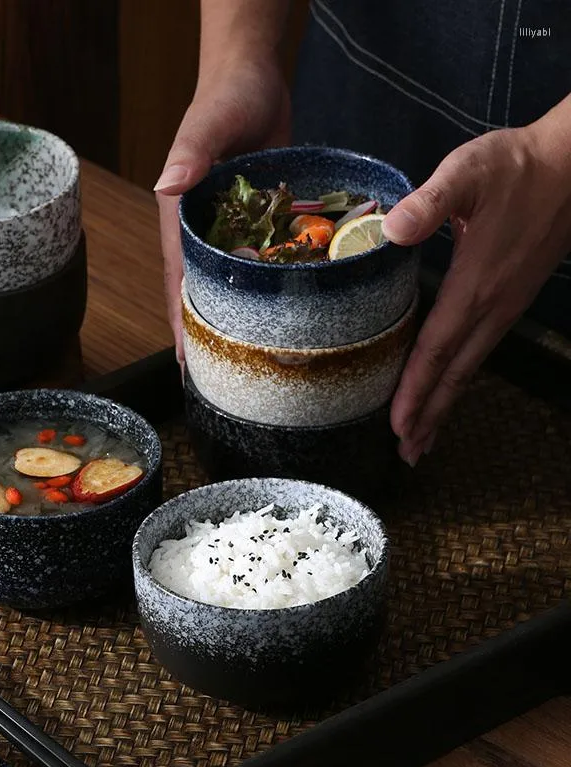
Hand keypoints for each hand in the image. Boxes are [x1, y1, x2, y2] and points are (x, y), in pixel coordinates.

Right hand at [155, 59, 290, 365]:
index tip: (187, 362)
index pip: (176, 280)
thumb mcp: (206, 123)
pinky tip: (285, 312)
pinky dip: (267, 288)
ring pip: (232, 282)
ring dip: (237, 317)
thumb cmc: (225, 97)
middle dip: (207, 333)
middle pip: (201, 291)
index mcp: (182, 219)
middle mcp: (203, 231)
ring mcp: (232, 229)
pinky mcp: (259, 221)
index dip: (181, 322)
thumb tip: (169, 184)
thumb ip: (191, 152)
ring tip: (251, 358)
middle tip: (221, 377)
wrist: (253, 78)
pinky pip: (262, 261)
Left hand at [384, 106, 570, 465]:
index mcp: (475, 286)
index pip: (437, 350)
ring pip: (470, 368)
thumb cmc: (517, 167)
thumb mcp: (469, 172)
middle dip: (429, 415)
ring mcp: (505, 307)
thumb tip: (393, 228)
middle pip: (455, 374)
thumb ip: (430, 201)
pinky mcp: (511, 299)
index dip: (415, 389)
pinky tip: (449, 385)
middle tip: (407, 453)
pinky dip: (459, 379)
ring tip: (423, 437)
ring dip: (444, 404)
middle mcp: (492, 307)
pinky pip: (479, 351)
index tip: (397, 427)